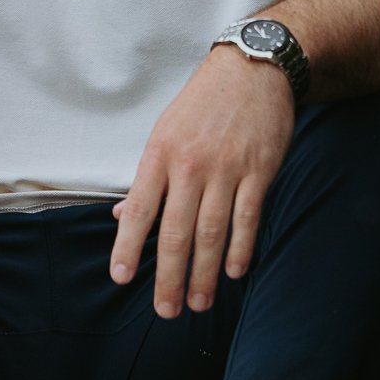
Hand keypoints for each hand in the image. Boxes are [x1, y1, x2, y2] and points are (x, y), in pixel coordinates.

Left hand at [109, 46, 294, 316]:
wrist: (252, 68)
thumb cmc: (202, 104)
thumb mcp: (164, 131)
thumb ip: (147, 178)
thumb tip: (120, 217)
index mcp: (160, 153)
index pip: (138, 208)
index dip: (128, 246)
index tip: (121, 277)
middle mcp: (190, 164)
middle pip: (176, 231)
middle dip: (169, 276)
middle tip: (166, 311)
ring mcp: (227, 168)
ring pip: (212, 231)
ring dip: (204, 273)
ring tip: (198, 303)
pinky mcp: (259, 170)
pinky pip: (248, 217)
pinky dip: (241, 248)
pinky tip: (233, 272)